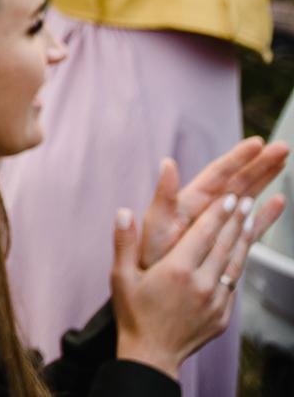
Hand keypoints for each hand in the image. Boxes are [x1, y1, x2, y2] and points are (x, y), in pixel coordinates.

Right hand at [112, 188, 284, 376]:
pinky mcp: (222, 315)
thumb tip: (124, 212)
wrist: (152, 354)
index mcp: (176, 270)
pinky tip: (241, 254)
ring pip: (235, 263)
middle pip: (224, 245)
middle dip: (236, 220)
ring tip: (252, 219)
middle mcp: (201, 284)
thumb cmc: (133, 314)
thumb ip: (124, 242)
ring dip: (244, 239)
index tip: (230, 197)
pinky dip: (239, 264)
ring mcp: (215, 301)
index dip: (218, 213)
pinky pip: (234, 284)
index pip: (203, 234)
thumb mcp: (120, 276)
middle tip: (246, 199)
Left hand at [140, 139, 289, 268]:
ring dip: (265, 179)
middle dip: (260, 163)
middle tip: (283, 148)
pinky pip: (250, 224)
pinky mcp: (225, 242)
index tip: (258, 143)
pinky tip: (279, 201)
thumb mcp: (156, 223)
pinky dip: (265, 213)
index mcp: (191, 201)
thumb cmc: (150, 256)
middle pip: (237, 180)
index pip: (219, 173)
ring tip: (284, 161)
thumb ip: (164, 195)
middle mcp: (205, 209)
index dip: (238, 157)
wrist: (156, 289)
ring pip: (247, 195)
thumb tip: (166, 163)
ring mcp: (217, 224)